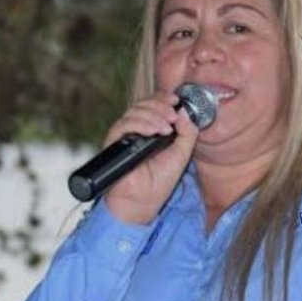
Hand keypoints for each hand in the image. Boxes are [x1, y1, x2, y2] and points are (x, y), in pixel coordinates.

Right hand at [101, 92, 199, 224]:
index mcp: (151, 129)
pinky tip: (154, 131)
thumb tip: (184, 112)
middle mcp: (136, 130)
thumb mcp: (182, 154)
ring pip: (133, 112)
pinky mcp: (113, 143)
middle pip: (143, 105)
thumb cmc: (159, 181)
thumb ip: (188, 133)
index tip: (176, 100)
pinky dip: (140, 124)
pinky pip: (123, 125)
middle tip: (173, 116)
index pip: (153, 105)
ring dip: (152, 115)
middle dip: (160, 106)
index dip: (163, 99)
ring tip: (166, 128)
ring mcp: (124, 136)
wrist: (144, 201)